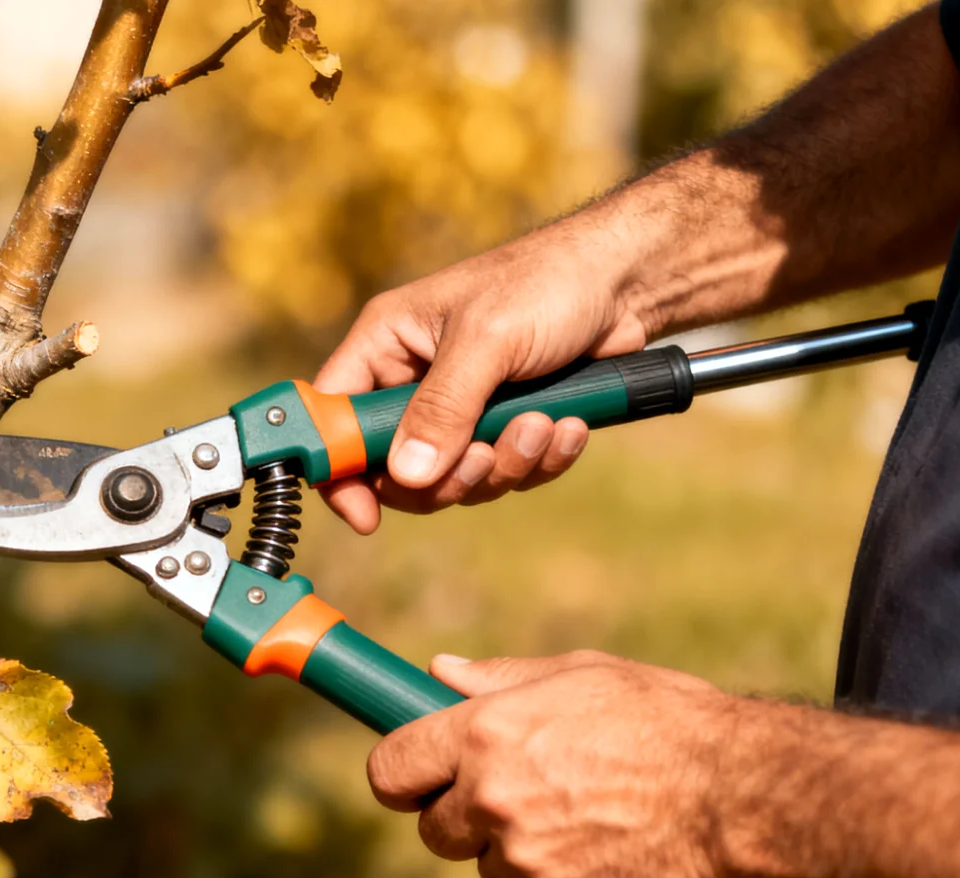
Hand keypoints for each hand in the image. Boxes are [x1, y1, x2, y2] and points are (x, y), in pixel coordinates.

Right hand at [312, 221, 650, 532]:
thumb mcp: (488, 339)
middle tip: (485, 458)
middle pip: (396, 469)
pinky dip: (540, 460)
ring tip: (542, 425)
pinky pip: (507, 473)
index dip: (338, 469)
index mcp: (387, 344)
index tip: (367, 515)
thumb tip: (407, 476)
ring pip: (458, 479)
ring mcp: (462, 408)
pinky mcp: (507, 425)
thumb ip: (443, 407)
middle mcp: (415, 380)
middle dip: (448, 477)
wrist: (626, 280)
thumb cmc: (547, 282)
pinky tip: (568, 428)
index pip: (333, 417)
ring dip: (506, 465)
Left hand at [367, 651, 746, 877]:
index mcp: (486, 733)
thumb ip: (498, 680)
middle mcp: (494, 799)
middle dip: (465, 818)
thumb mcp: (579, 674)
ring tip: (587, 816)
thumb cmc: (664, 718)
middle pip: (434, 830)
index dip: (402, 775)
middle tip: (520, 795)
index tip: (418, 777)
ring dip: (521, 852)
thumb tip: (438, 674)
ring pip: (492, 869)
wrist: (741, 792)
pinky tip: (613, 849)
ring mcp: (527, 861)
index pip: (390, 769)